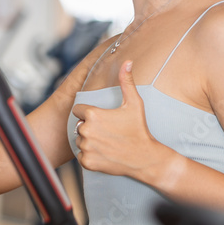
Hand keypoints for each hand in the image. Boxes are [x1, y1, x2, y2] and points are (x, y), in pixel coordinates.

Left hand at [72, 61, 167, 179]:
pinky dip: (89, 155)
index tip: (102, 118)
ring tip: (107, 142)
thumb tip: (127, 61)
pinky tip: (104, 153)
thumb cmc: (139, 129)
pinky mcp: (87, 162)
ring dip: (89, 141)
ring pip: (79, 141)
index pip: (78, 110)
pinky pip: (81, 156)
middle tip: (107, 131)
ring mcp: (86, 148)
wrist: (145, 158)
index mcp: (93, 115)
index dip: (88, 113)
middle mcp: (86, 131)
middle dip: (89, 127)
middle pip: (79, 125)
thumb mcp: (134, 103)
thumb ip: (126, 81)